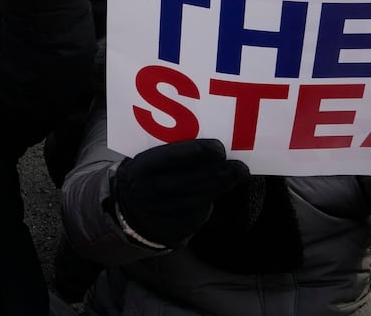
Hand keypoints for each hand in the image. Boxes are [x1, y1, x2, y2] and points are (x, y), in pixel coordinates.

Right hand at [112, 139, 249, 248]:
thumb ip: (169, 151)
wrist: (129, 210)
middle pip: (190, 182)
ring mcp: (161, 214)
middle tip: (241, 166)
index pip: (171, 157)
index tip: (219, 147)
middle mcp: (149, 193)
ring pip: (198, 199)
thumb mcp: (147, 160)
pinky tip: (222, 189)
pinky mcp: (173, 230)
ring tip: (239, 174)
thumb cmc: (147, 176)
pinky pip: (197, 214)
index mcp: (140, 169)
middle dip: (219, 173)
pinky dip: (212, 200)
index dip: (197, 152)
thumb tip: (207, 140)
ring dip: (222, 186)